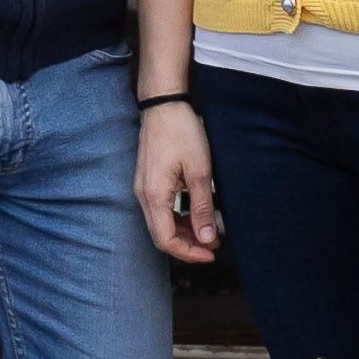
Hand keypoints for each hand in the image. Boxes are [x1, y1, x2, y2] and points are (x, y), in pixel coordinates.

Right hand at [135, 100, 219, 262]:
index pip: (166, 240)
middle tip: (214, 244)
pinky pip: (160, 209)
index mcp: (154, 195)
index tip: (212, 253)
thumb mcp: (199, 171)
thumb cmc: (181, 132)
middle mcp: (143, 195)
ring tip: (209, 230)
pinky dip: (177, 217)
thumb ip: (202, 207)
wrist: (163, 104)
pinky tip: (195, 213)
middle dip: (188, 245)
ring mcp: (143, 187)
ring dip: (184, 231)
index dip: (189, 253)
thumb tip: (206, 239)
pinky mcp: (147, 180)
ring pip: (161, 223)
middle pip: (161, 235)